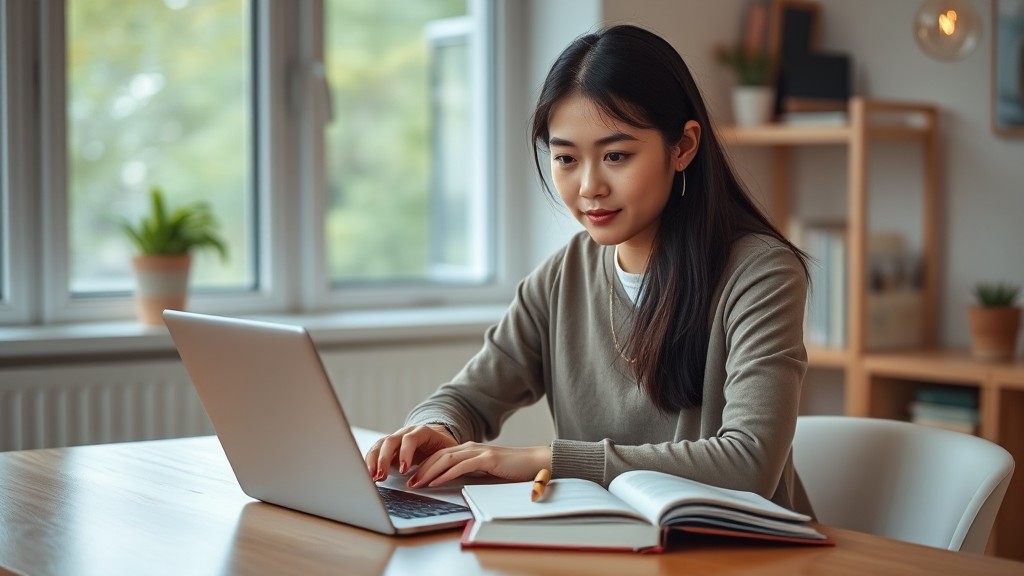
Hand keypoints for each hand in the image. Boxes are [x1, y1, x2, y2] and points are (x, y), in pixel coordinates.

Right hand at [364, 424, 457, 480]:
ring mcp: (395, 438)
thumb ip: (442, 460)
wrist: (437, 436)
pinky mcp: (388, 447)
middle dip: (384, 459)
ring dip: (374, 461)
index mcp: (422, 431)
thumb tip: (438, 475)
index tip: (403, 470)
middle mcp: (405, 432)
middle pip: (390, 441)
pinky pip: (376, 451)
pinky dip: (370, 462)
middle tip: (382, 476)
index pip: (410, 439)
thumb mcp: (447, 451)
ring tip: (372, 477)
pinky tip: (369, 474)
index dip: (405, 453)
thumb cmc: (442, 446)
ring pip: (380, 445)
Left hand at [406, 443, 551, 488]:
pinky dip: (446, 474)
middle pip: (438, 456)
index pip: (440, 456)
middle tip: (407, 482)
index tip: (412, 478)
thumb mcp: (486, 471)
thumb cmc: (513, 469)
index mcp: (470, 450)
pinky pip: (461, 466)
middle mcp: (471, 448)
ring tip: (417, 483)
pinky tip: (437, 482)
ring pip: (446, 459)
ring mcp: (479, 452)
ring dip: (429, 472)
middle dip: (421, 469)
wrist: (537, 463)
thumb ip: (471, 472)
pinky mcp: (488, 459)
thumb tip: (453, 481)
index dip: (424, 466)